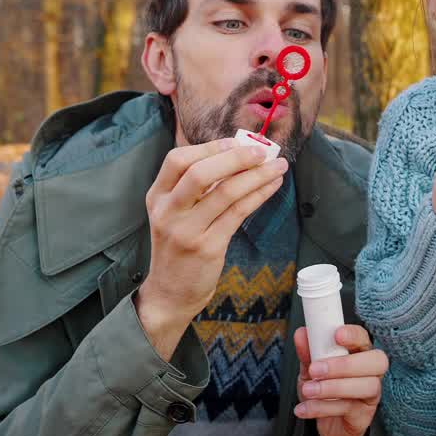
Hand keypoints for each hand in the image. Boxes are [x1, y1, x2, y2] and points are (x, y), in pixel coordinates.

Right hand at [136, 138, 287, 358]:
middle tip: (262, 152)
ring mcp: (187, 231)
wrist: (170, 293)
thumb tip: (236, 155)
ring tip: (278, 166)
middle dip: (236, 157)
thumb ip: (195, 187)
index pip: (177, 159)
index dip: (209, 147)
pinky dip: (259, 195)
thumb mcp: (173, 213)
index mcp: (157, 197)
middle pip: (200, 173)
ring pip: (226, 192)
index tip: (234, 142)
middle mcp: (168, 211)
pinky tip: (271, 186)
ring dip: (257, 175)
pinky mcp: (208, 247)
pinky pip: (238, 213)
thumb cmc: (178, 246)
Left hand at [293, 325, 388, 435]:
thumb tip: (302, 334)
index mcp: (358, 353)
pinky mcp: (364, 414)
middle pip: (376, 361)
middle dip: (345, 364)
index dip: (353, 335)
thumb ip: (308, 353)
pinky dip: (322, 408)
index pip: (363, 338)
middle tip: (316, 370)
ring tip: (309, 390)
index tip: (336, 335)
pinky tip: (305, 408)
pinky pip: (349, 408)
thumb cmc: (324, 392)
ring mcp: (370, 394)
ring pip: (367, 386)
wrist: (327, 426)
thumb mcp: (311, 371)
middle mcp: (370, 371)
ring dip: (333, 387)